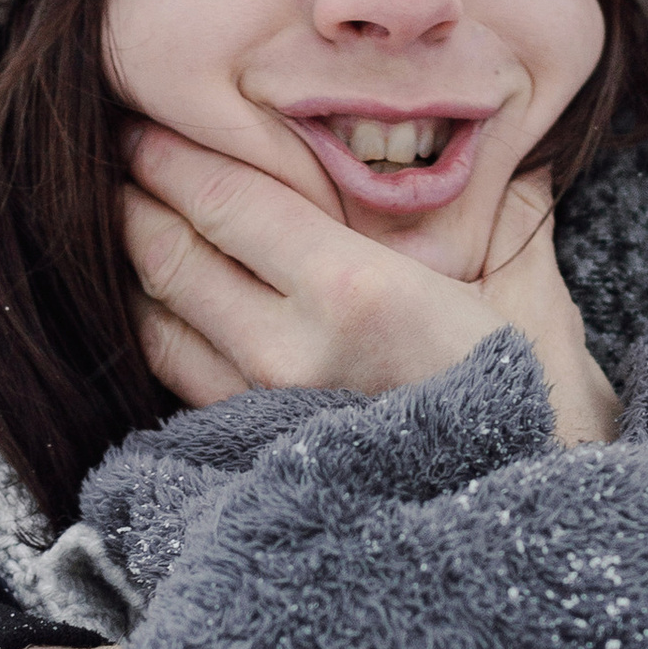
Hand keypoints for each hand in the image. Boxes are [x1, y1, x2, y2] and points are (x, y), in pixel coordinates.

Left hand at [122, 123, 618, 444]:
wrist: (519, 526)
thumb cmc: (534, 406)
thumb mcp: (523, 297)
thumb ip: (502, 216)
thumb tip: (518, 150)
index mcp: (358, 292)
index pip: (229, 201)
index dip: (172, 154)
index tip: (144, 122)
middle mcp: (292, 349)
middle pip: (171, 254)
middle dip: (130, 195)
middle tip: (113, 157)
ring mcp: (261, 409)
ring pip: (155, 319)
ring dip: (128, 262)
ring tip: (123, 218)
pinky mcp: (250, 453)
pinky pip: (176, 378)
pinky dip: (156, 326)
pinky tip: (158, 299)